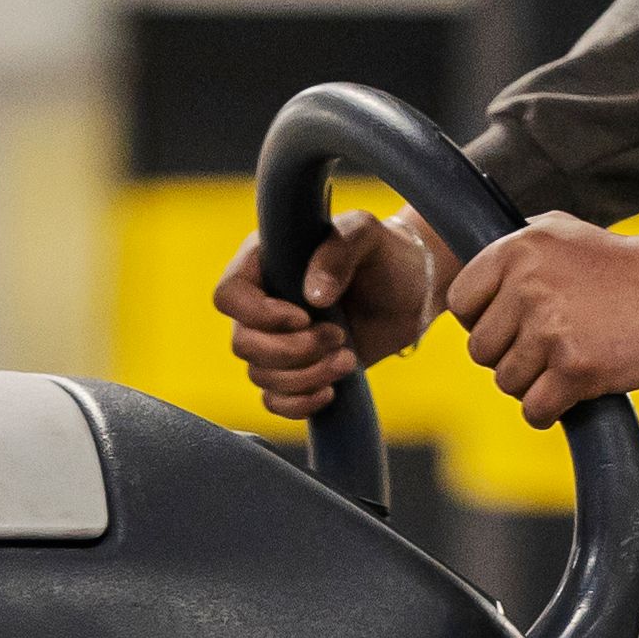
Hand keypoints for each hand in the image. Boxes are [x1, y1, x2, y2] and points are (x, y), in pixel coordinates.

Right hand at [215, 213, 447, 418]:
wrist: (410, 292)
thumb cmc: (383, 253)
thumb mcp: (365, 233)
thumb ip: (338, 252)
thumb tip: (312, 297)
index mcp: (264, 264)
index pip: (228, 295)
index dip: (258, 315)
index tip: (303, 316)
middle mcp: (261, 304)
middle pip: (242, 344)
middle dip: (293, 350)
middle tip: (339, 336)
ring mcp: (275, 342)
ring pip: (261, 376)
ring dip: (307, 376)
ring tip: (348, 358)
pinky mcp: (294, 373)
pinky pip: (274, 402)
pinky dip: (300, 404)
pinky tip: (331, 391)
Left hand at [450, 212, 638, 421]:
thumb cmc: (617, 264)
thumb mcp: (558, 234)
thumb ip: (512, 254)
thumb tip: (469, 286)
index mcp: (517, 250)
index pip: (461, 302)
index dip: (481, 321)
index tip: (509, 324)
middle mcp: (527, 287)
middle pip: (480, 349)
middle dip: (508, 355)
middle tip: (545, 347)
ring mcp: (550, 329)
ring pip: (506, 382)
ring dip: (531, 383)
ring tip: (564, 362)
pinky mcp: (574, 368)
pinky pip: (533, 409)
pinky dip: (547, 411)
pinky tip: (568, 393)